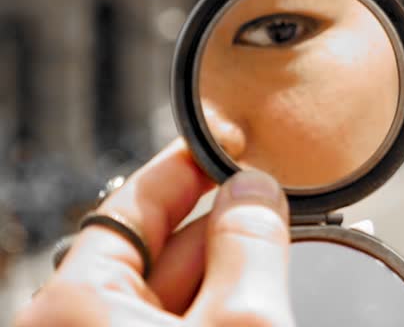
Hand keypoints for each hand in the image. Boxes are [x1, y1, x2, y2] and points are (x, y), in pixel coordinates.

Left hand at [15, 140, 294, 325]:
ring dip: (227, 278)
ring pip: (174, 294)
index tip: (236, 140)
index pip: (137, 201)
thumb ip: (251, 246)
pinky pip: (178, 325)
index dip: (193, 164)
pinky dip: (218, 313)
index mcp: (77, 303)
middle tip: (282, 213)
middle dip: (224, 228)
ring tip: (278, 279)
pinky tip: (259, 312)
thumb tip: (254, 190)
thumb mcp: (244, 323)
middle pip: (162, 247)